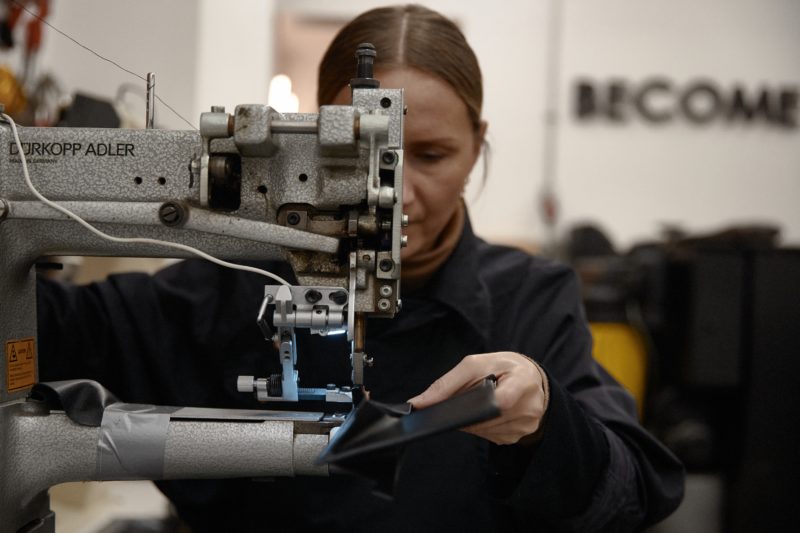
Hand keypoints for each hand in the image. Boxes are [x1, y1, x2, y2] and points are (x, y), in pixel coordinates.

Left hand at [408, 352, 547, 444]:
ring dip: (472, 422)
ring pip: (485, 431)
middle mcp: (530, 406)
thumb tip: (419, 403)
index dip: (476, 408)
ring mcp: (526, 424)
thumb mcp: (476, 363)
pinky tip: (485, 414)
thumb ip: (447, 383)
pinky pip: (491, 436)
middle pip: (487, 420)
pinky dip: (482, 427)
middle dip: (466, 414)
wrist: (530, 378)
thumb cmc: (504, 367)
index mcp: (523, 381)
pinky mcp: (520, 436)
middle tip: (458, 404)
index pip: (502, 400)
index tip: (457, 410)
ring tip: (475, 405)